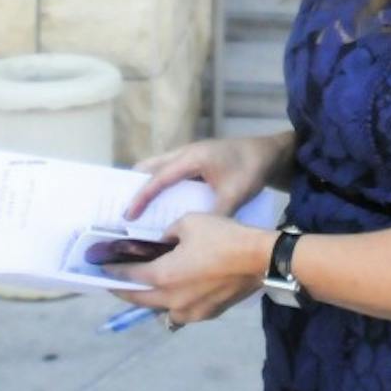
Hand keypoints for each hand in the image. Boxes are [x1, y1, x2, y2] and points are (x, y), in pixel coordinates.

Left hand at [107, 213, 270, 324]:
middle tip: (115, 280)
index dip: (112, 270)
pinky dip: (172, 303)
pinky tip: (176, 293)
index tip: (100, 265)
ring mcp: (189, 311)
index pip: (128, 275)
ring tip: (146, 287)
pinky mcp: (206, 314)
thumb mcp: (190, 222)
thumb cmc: (224, 236)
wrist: (261, 258)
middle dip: (123, 289)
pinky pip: (180, 312)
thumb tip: (162, 242)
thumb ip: (168, 234)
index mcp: (163, 276)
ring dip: (149, 299)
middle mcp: (171, 300)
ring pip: (158, 309)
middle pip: (137, 298)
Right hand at [123, 134, 287, 221]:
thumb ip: (217, 214)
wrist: (270, 153)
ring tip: (134, 211)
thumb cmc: (252, 169)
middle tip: (120, 212)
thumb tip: (197, 237)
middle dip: (133, 187)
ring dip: (145, 185)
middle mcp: (186, 152)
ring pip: (157, 167)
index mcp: (193, 158)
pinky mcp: (194, 160)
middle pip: (149, 167)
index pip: (158, 178)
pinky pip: (168, 171)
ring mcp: (189, 154)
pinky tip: (160, 205)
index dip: (141, 197)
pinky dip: (159, 185)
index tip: (127, 216)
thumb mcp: (236, 194)